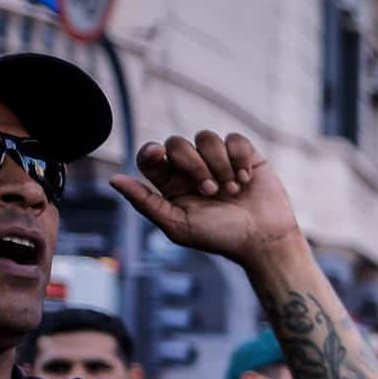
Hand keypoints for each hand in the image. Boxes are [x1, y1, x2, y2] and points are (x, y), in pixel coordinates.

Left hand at [110, 133, 301, 267]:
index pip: (151, 156)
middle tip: (211, 191)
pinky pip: (234, 139)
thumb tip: (113, 179)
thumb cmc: (220, 237)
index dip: (151, 151)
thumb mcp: (178, 225)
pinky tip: (246, 179)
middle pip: (177, 143)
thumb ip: (145, 202)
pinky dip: (239, 158)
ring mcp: (219, 160)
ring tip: (232, 190)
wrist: (264, 240)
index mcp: (172, 184)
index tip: (158, 155)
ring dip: (219, 164)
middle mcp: (193, 169)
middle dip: (194, 165)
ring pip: (206, 138)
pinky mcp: (245, 155)